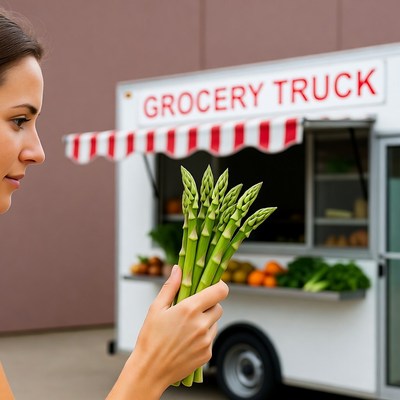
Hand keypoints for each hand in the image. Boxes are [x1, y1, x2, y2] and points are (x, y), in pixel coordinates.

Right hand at [106, 265, 228, 399]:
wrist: (150, 371)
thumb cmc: (150, 338)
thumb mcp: (156, 308)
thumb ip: (170, 286)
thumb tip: (178, 269)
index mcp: (190, 309)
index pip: (220, 291)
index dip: (219, 286)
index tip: (213, 286)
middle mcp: (201, 324)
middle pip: (219, 307)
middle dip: (209, 305)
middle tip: (193, 308)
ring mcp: (206, 341)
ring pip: (215, 323)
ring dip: (206, 321)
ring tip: (186, 327)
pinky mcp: (207, 354)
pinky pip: (211, 339)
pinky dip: (203, 337)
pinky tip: (187, 340)